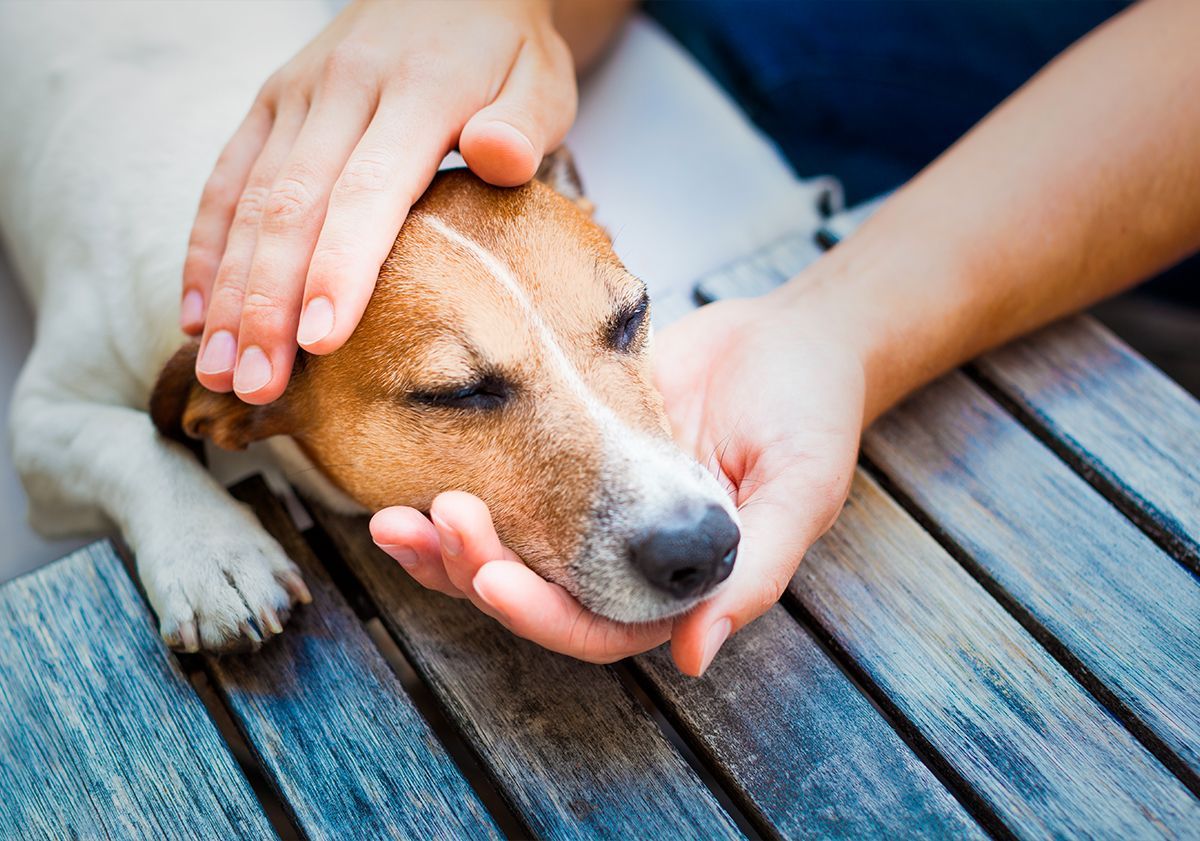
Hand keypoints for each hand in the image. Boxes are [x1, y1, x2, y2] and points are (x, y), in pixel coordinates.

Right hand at [182, 0, 575, 403]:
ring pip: (249, 201)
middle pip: (292, 207)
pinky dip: (205, 248)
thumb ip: (522, 123)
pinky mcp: (270, 104)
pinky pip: (226, 179)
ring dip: (228, 291)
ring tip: (218, 369)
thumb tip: (500, 156)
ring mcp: (296, 96)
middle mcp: (343, 90)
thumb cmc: (504, 53)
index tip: (320, 341)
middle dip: (268, 304)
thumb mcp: (539, 79)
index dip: (340, 268)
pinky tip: (197, 312)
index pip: (368, 191)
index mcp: (417, 92)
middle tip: (256, 384)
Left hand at [371, 289, 866, 674]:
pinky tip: (411, 485)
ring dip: (447, 545)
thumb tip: (693, 657)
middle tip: (433, 523)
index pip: (597, 627)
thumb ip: (755, 574)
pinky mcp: (564, 457)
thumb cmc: (810, 412)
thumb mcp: (801, 491)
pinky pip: (504, 486)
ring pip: (506, 551)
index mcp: (677, 586)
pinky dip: (457, 490)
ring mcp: (590, 511)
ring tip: (394, 519)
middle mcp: (624, 562)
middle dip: (475, 570)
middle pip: (533, 597)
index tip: (492, 578)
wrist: (788, 336)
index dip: (542, 614)